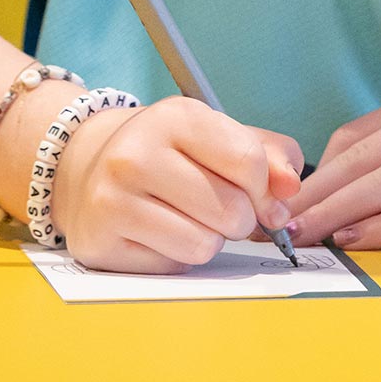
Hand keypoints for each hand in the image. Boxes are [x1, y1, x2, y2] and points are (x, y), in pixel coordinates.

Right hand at [51, 97, 302, 273]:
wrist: (90, 166)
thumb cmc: (171, 153)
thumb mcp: (219, 135)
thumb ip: (270, 155)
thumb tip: (290, 189)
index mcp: (175, 116)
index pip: (248, 161)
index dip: (265, 188)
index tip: (258, 193)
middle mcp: (136, 153)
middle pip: (232, 210)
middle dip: (239, 218)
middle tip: (216, 206)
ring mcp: (113, 198)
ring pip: (205, 245)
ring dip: (209, 240)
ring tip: (187, 217)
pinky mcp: (100, 241)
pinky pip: (173, 266)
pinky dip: (177, 256)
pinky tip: (158, 232)